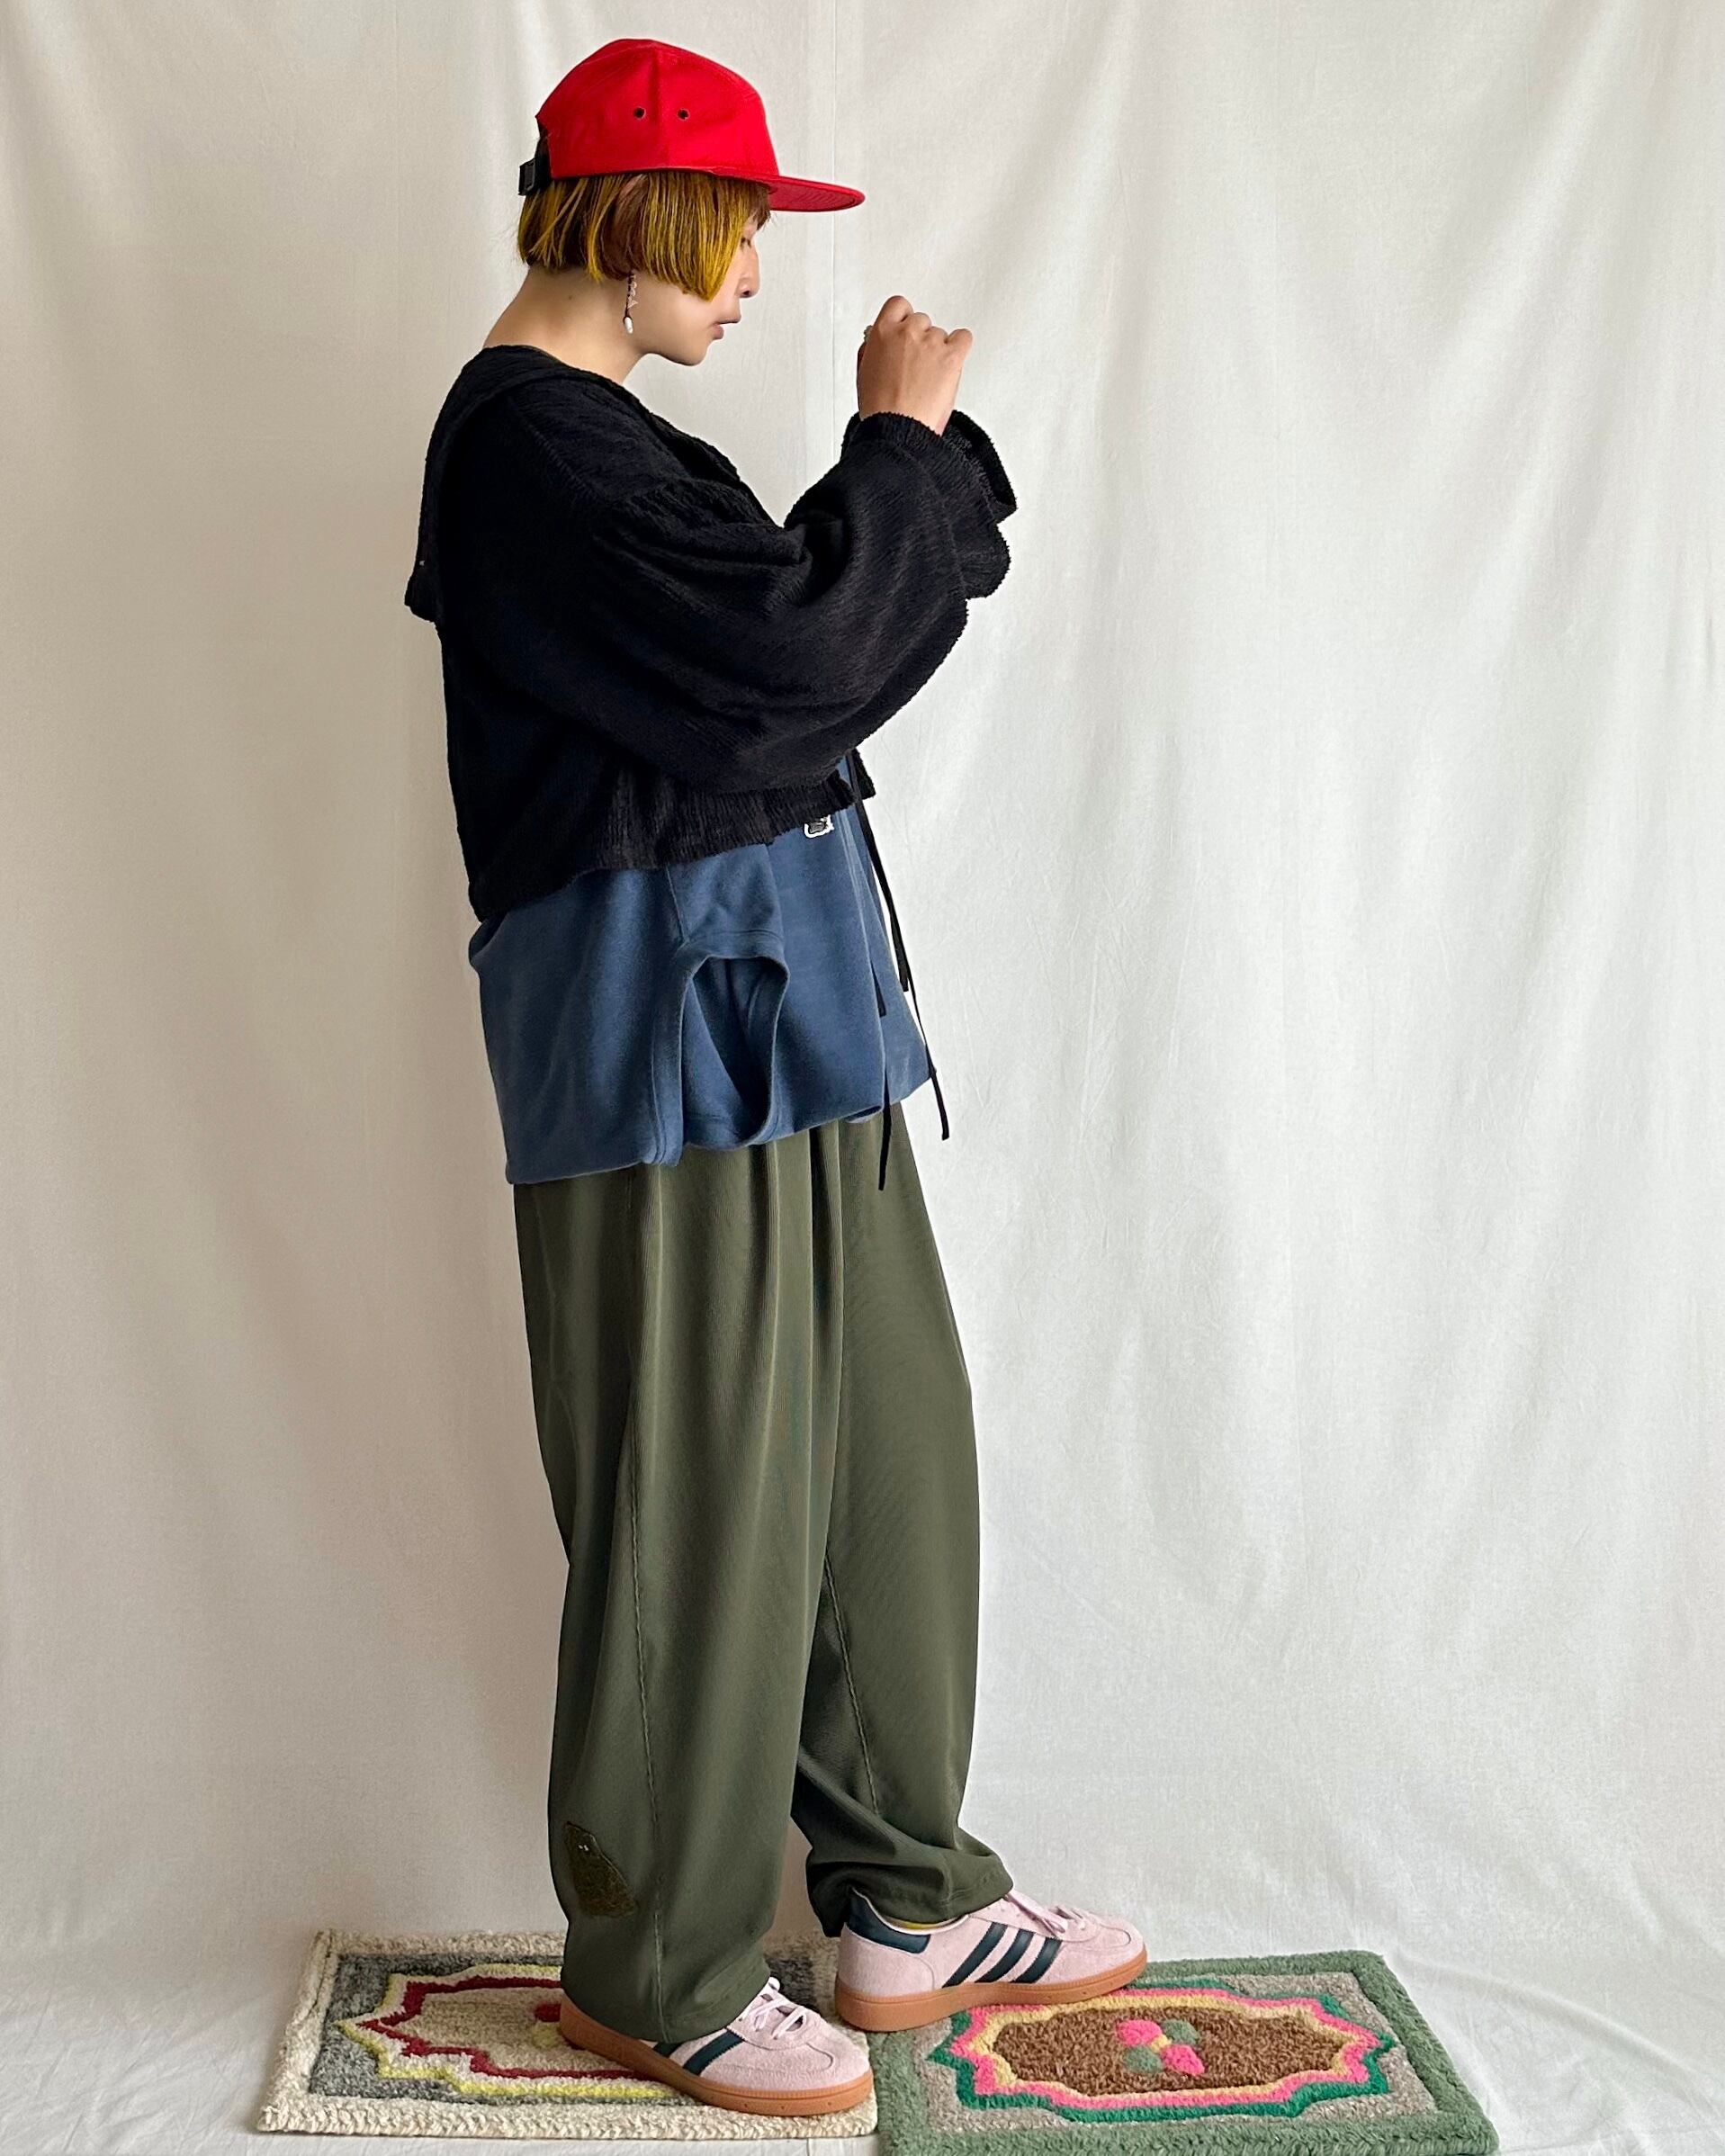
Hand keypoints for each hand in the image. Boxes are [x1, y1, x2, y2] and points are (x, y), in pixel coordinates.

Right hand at [855, 295, 972, 435]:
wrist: (897, 429)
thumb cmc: (880, 410)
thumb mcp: (864, 373)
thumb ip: (874, 350)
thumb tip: (880, 344)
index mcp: (882, 333)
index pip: (898, 306)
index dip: (904, 319)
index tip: (906, 331)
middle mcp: (907, 332)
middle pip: (921, 321)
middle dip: (920, 340)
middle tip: (917, 364)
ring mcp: (930, 342)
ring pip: (940, 334)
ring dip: (937, 350)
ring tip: (930, 376)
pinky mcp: (951, 356)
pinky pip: (963, 337)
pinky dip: (959, 347)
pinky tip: (951, 361)